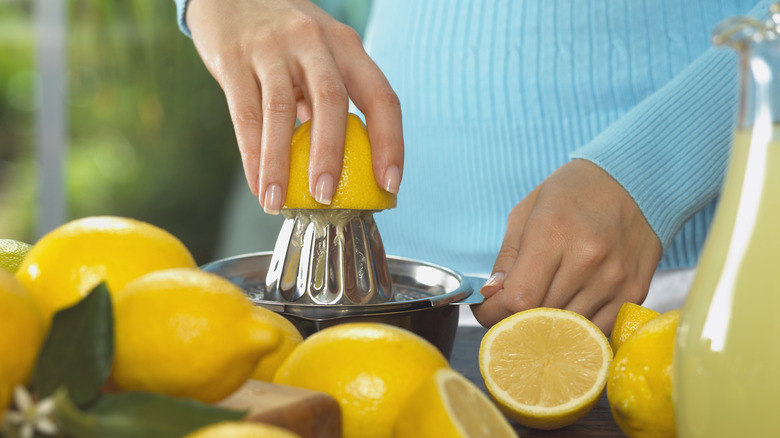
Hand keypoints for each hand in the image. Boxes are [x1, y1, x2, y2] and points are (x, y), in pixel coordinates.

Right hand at [186, 0, 403, 212]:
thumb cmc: (286, 39)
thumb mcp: (321, 54)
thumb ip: (332, 99)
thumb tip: (347, 169)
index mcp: (347, 46)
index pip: (381, 96)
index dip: (390, 143)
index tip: (390, 184)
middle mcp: (314, 42)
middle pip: (332, 101)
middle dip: (331, 155)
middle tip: (326, 197)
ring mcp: (272, 47)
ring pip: (281, 111)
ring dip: (281, 163)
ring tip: (278, 203)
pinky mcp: (234, 58)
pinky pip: (245, 114)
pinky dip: (252, 155)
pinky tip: (258, 185)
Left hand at [473, 160, 662, 333]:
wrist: (634, 181)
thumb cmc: (572, 194)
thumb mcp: (527, 212)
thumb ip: (507, 259)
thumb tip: (491, 297)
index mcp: (554, 233)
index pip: (519, 299)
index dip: (494, 313)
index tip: (487, 310)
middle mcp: (587, 259)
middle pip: (541, 319)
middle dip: (515, 322)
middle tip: (508, 312)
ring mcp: (614, 279)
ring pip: (569, 331)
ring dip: (547, 329)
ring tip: (538, 311)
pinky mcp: (634, 293)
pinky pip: (597, 332)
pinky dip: (577, 330)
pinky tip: (568, 313)